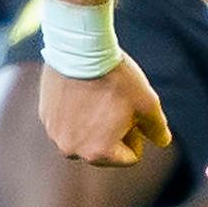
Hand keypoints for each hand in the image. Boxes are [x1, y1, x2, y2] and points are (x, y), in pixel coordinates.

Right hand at [39, 56, 169, 166]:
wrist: (80, 50)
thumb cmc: (117, 79)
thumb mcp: (148, 104)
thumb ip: (157, 128)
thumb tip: (162, 142)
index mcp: (97, 153)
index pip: (129, 157)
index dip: (137, 134)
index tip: (132, 113)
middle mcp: (71, 150)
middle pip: (105, 150)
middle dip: (115, 132)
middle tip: (116, 104)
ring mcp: (54, 133)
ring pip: (85, 135)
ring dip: (95, 123)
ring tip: (99, 96)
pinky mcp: (44, 115)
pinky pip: (68, 121)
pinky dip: (77, 112)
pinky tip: (83, 90)